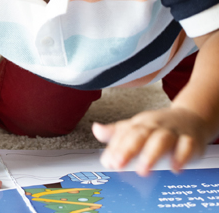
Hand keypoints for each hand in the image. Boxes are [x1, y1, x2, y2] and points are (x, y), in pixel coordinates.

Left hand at [93, 107, 211, 174]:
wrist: (191, 118)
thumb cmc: (159, 126)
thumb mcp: (136, 127)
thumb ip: (116, 133)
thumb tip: (96, 130)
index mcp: (139, 124)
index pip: (124, 134)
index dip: (114, 148)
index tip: (107, 162)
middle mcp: (155, 126)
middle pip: (140, 135)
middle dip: (127, 150)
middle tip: (118, 164)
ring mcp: (173, 132)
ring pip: (161, 140)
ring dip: (151, 155)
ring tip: (143, 170)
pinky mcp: (191, 140)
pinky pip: (187, 146)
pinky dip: (181, 156)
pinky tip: (174, 168)